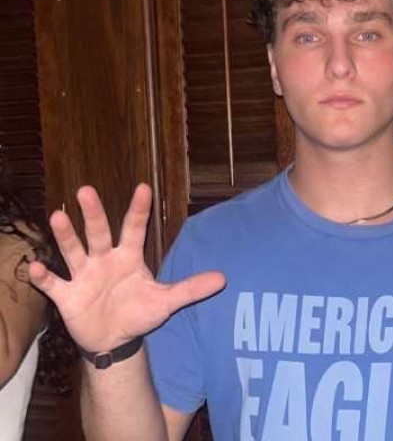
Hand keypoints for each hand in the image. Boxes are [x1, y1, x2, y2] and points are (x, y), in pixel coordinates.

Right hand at [29, 184, 224, 351]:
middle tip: (86, 190)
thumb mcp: (166, 301)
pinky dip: (44, 277)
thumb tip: (223, 279)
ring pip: (73, 251)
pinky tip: (35, 266)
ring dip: (66, 235)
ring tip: (58, 216)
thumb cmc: (139, 313)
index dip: (139, 209)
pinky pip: (54, 284)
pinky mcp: (68, 296)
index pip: (134, 228)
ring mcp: (84, 275)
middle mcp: (104, 260)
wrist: (115, 339)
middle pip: (99, 232)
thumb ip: (191, 288)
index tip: (144, 187)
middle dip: (94, 213)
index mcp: (129, 257)